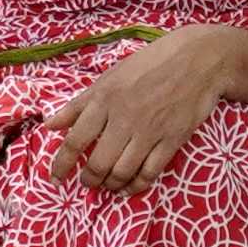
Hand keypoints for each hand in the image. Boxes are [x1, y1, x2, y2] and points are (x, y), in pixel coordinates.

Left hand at [57, 27, 247, 188]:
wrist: (198, 59)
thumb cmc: (150, 64)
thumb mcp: (109, 77)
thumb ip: (78, 104)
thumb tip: (48, 125)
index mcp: (104, 99)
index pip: (75, 140)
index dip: (62, 164)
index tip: (55, 178)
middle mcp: (124, 118)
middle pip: (98, 163)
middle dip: (89, 180)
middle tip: (87, 183)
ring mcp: (149, 131)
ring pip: (122, 172)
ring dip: (111, 185)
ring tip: (108, 185)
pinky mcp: (172, 140)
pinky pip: (150, 173)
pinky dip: (136, 186)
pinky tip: (130, 187)